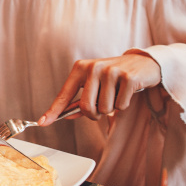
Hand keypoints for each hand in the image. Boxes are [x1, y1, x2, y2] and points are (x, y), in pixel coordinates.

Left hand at [40, 52, 161, 123]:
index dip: (54, 111)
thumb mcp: (94, 84)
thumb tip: (67, 115)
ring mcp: (111, 71)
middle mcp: (93, 67)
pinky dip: (124, 104)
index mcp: (80, 68)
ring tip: (116, 93)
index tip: (43, 122)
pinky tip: (127, 92)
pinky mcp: (128, 77)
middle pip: (87, 107)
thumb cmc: (113, 77)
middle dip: (95, 114)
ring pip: (105, 108)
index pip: (64, 94)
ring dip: (111, 108)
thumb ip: (80, 99)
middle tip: (102, 106)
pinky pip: (121, 105)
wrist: (143, 63)